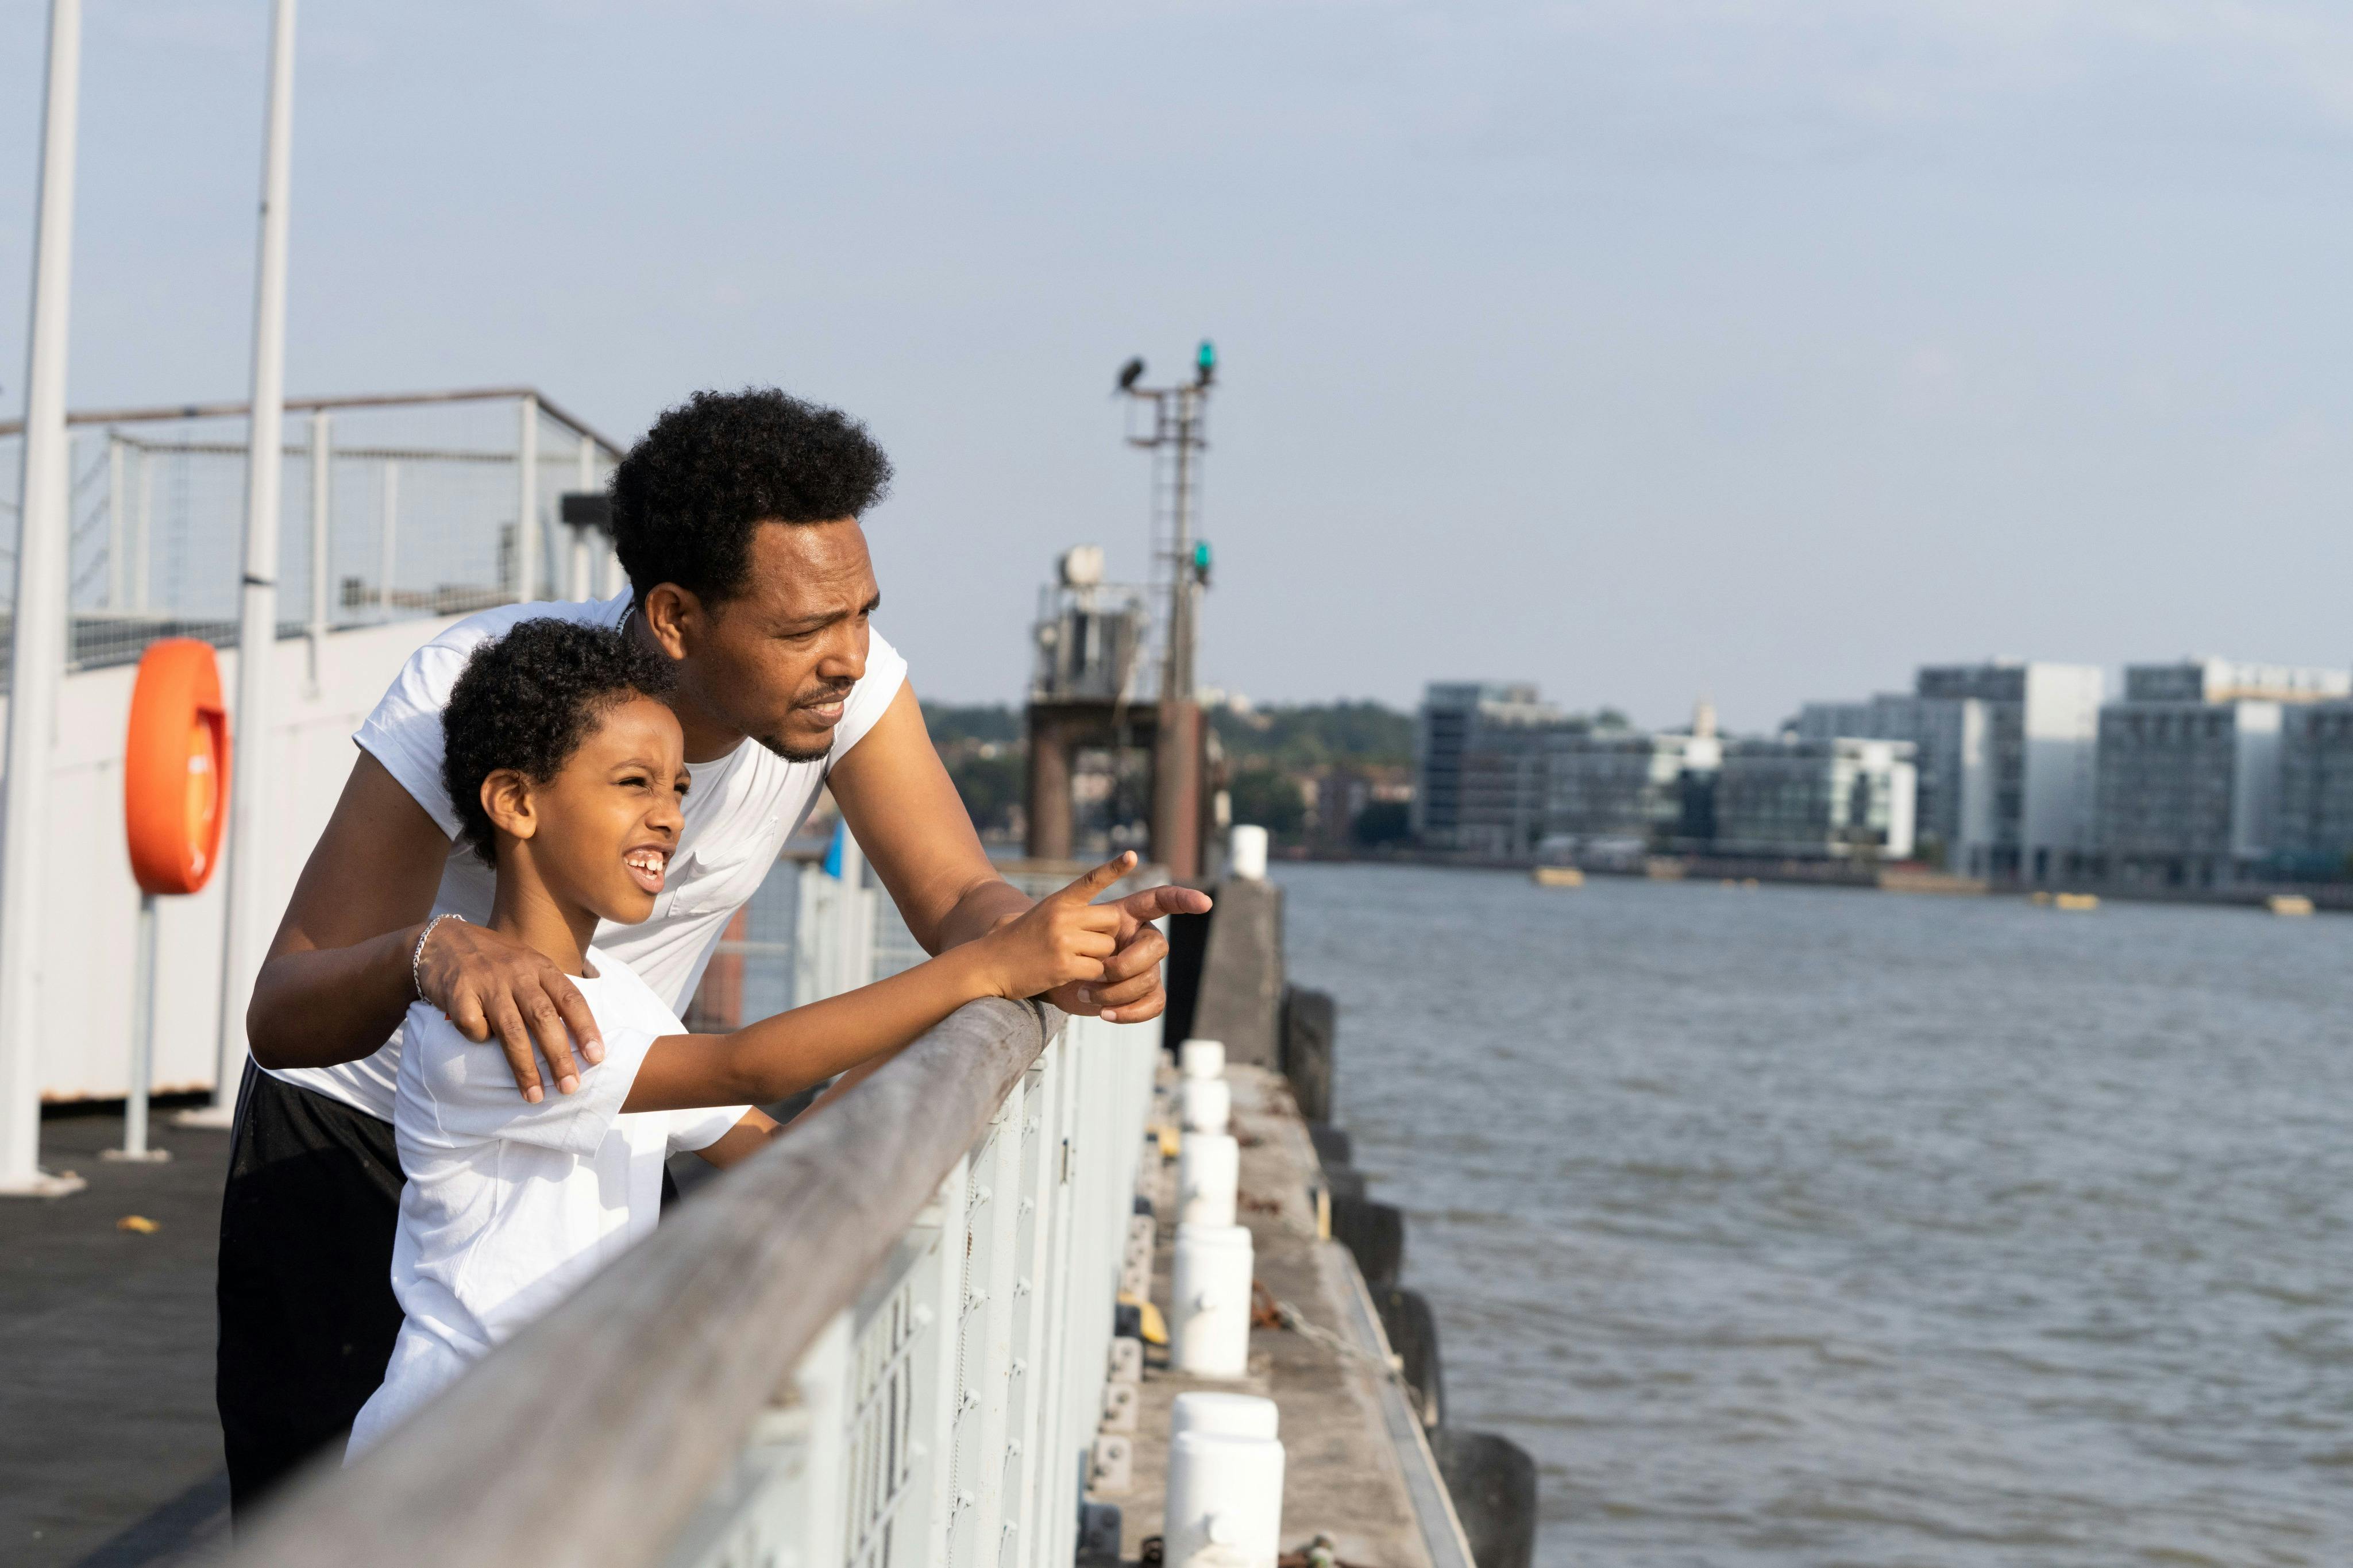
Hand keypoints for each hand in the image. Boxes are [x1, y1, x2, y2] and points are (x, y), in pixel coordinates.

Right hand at [415, 918, 602, 1102]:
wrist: (440, 941)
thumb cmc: (492, 962)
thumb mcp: (526, 965)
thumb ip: (547, 992)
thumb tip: (576, 1036)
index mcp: (539, 966)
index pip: (570, 998)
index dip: (586, 1028)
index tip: (597, 1057)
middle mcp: (517, 972)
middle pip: (544, 1018)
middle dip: (559, 1056)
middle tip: (570, 1087)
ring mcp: (487, 981)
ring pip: (512, 1030)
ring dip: (525, 1067)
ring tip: (535, 1095)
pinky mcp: (459, 992)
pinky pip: (474, 1027)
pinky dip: (479, 1039)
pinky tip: (478, 1039)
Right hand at [980, 854, 1131, 999]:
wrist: (985, 966)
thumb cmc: (1011, 943)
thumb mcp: (1036, 916)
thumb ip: (1064, 912)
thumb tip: (1088, 914)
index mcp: (1057, 901)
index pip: (1091, 880)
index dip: (1114, 868)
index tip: (1133, 856)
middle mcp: (1062, 916)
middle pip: (1111, 920)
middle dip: (1106, 935)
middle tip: (1085, 946)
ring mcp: (1063, 940)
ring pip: (1107, 948)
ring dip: (1097, 959)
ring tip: (1071, 961)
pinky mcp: (1064, 965)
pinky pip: (1097, 970)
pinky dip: (1089, 977)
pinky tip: (1069, 976)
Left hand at [1044, 878, 1212, 1023]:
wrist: (1053, 978)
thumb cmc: (1060, 948)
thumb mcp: (1068, 933)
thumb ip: (1087, 931)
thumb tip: (1107, 956)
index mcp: (1130, 915)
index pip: (1161, 900)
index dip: (1183, 899)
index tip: (1204, 902)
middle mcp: (1144, 940)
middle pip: (1156, 947)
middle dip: (1125, 964)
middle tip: (1094, 972)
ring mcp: (1148, 968)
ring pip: (1149, 979)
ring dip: (1114, 992)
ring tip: (1085, 993)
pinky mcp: (1145, 995)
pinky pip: (1153, 1005)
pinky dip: (1128, 1013)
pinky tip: (1105, 1015)